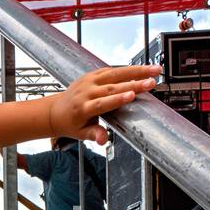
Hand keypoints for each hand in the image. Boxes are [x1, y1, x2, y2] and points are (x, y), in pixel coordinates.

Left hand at [46, 63, 161, 145]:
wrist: (55, 111)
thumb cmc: (71, 123)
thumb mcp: (80, 134)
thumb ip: (93, 134)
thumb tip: (103, 140)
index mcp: (82, 108)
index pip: (102, 102)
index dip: (117, 99)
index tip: (132, 95)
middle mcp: (86, 92)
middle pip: (112, 87)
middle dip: (134, 83)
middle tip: (151, 83)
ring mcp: (89, 81)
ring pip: (115, 73)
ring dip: (136, 71)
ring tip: (154, 70)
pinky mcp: (92, 74)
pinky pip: (112, 70)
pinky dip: (127, 69)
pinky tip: (143, 69)